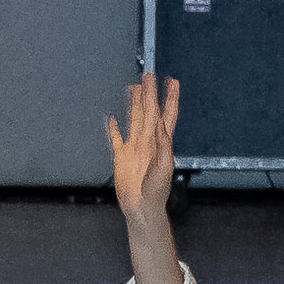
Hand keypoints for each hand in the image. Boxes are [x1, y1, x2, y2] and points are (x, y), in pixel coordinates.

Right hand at [107, 74, 180, 221]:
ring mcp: (134, 148)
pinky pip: (116, 138)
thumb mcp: (164, 166)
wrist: (142, 208)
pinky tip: (112, 119)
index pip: (167, 114)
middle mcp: (148, 141)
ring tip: (134, 87)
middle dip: (150, 93)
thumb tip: (161, 124)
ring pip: (134, 119)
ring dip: (135, 103)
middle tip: (149, 75)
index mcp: (161, 142)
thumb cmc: (156, 191)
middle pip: (149, 111)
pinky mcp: (121, 157)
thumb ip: (163, 145)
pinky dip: (113, 128)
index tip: (172, 81)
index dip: (170, 98)